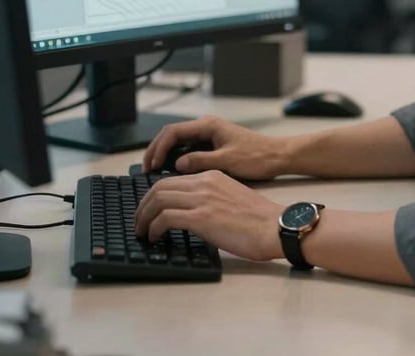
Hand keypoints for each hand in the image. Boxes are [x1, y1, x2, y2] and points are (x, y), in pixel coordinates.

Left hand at [134, 170, 282, 261]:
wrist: (275, 226)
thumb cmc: (259, 220)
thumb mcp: (232, 198)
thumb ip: (212, 199)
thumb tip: (193, 213)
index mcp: (212, 176)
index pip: (173, 179)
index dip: (155, 195)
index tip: (149, 209)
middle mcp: (205, 182)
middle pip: (160, 186)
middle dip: (144, 205)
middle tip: (139, 222)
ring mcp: (203, 199)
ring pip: (158, 200)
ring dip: (144, 217)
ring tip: (142, 232)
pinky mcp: (201, 217)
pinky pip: (165, 218)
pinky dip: (154, 228)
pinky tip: (155, 238)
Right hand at [141, 116, 288, 179]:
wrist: (278, 157)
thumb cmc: (257, 157)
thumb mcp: (227, 161)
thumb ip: (201, 161)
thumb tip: (177, 165)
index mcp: (208, 126)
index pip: (173, 132)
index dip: (158, 148)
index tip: (150, 166)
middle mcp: (206, 128)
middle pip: (172, 135)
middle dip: (156, 151)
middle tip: (145, 170)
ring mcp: (209, 137)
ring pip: (179, 143)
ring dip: (165, 156)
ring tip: (154, 174)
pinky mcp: (213, 147)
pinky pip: (188, 151)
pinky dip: (177, 160)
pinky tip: (173, 175)